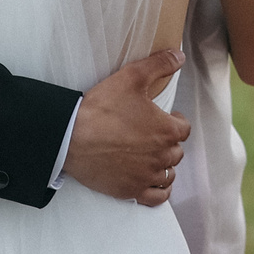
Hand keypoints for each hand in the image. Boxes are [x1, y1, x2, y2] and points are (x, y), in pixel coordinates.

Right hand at [66, 48, 191, 205]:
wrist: (70, 137)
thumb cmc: (101, 109)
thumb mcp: (132, 77)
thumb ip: (159, 64)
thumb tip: (179, 56)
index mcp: (166, 130)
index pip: (183, 129)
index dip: (175, 121)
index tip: (164, 118)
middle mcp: (161, 156)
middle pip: (176, 152)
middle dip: (167, 143)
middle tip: (151, 135)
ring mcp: (146, 176)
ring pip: (168, 174)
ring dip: (164, 165)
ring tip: (151, 156)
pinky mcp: (131, 191)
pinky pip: (157, 197)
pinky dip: (159, 190)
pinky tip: (152, 180)